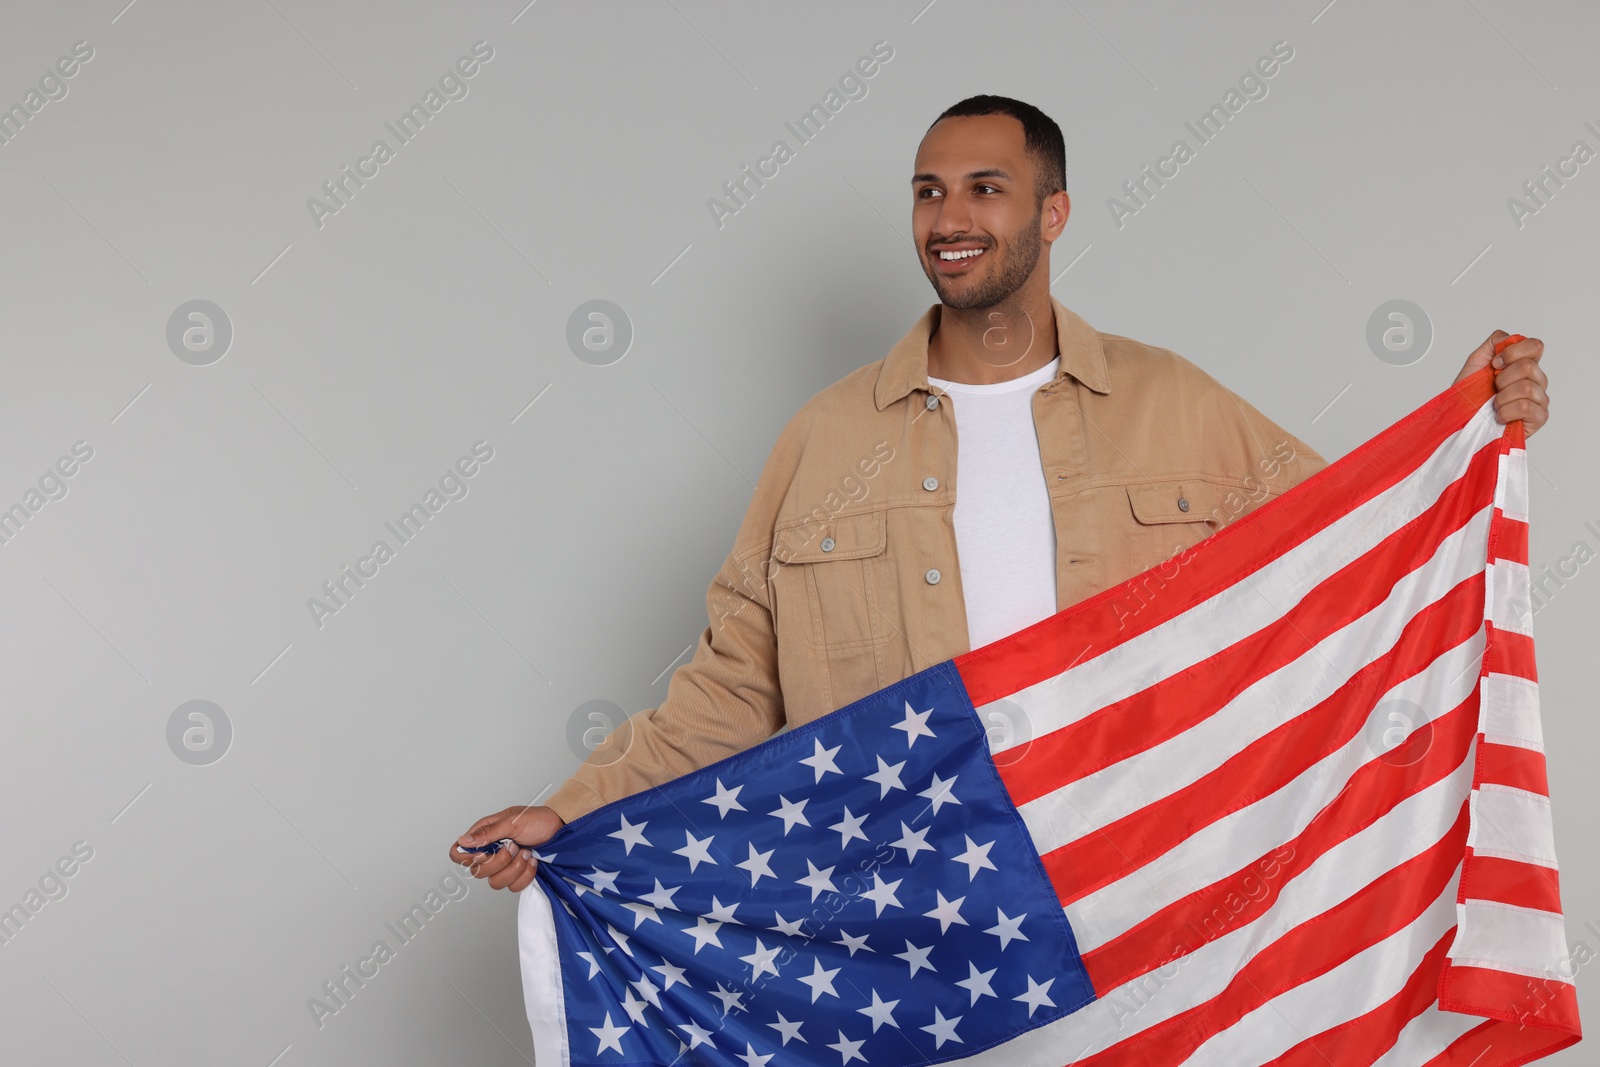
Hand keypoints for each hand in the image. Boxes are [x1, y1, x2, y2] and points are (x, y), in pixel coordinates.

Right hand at [448, 804, 564, 891]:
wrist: (560, 829)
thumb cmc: (537, 820)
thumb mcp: (512, 821)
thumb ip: (487, 833)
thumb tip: (463, 841)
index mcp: (484, 836)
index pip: (459, 854)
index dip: (467, 859)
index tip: (485, 854)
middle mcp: (490, 852)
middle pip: (477, 872)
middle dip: (499, 862)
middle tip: (514, 847)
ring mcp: (503, 866)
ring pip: (495, 883)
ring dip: (514, 869)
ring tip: (526, 853)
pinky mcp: (516, 876)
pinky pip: (513, 887)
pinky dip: (525, 876)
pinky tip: (533, 862)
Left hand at [1453, 331, 1547, 437]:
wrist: (1461, 420)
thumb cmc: (1470, 395)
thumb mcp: (1476, 363)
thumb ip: (1494, 343)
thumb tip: (1509, 338)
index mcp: (1524, 364)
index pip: (1535, 346)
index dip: (1512, 353)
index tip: (1495, 363)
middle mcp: (1536, 380)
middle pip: (1528, 367)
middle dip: (1502, 378)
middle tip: (1494, 389)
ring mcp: (1540, 399)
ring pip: (1526, 387)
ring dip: (1502, 397)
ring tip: (1495, 404)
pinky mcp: (1539, 417)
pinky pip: (1526, 407)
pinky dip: (1506, 411)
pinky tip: (1500, 415)